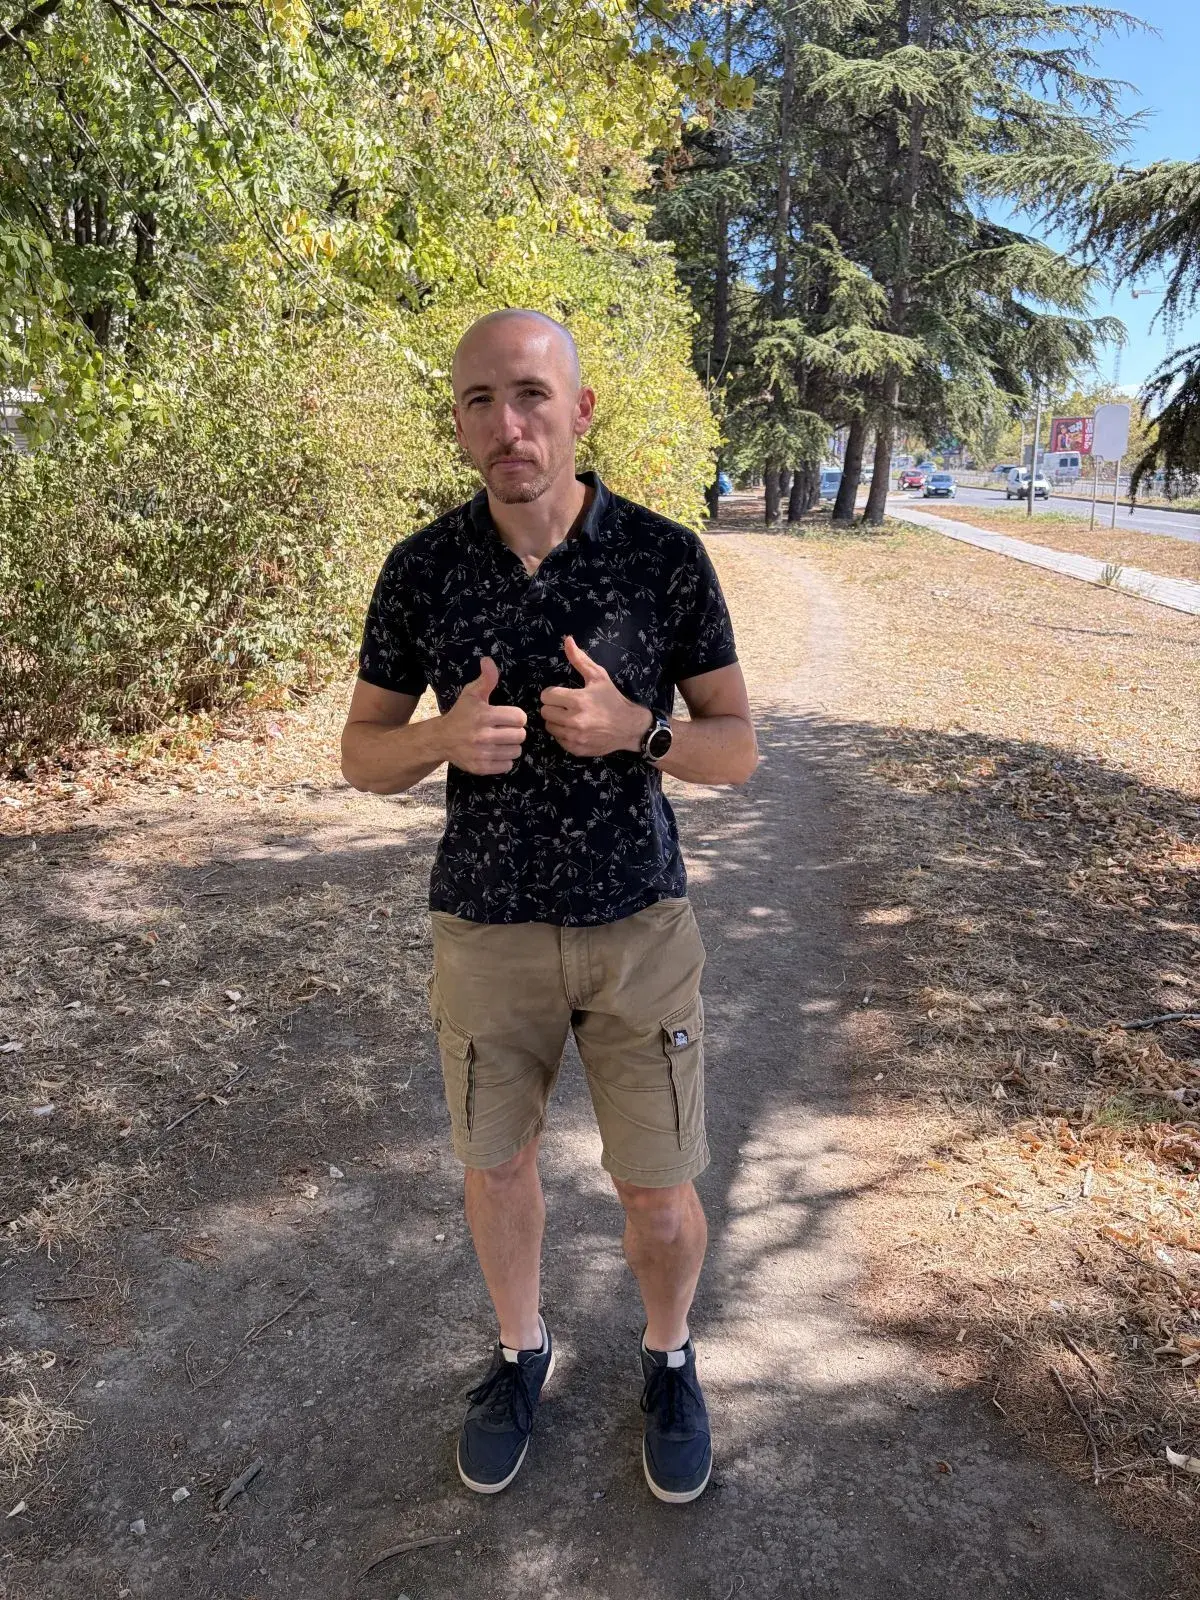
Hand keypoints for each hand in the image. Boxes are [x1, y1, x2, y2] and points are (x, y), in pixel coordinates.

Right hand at [440, 657, 527, 774]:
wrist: (440, 739)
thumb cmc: (460, 714)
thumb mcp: (471, 694)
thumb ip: (486, 679)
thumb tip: (488, 660)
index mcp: (484, 715)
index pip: (519, 718)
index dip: (516, 717)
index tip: (508, 717)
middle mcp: (483, 736)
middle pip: (520, 736)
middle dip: (515, 732)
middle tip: (504, 730)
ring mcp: (482, 753)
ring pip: (516, 751)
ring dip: (511, 746)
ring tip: (500, 741)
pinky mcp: (480, 767)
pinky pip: (507, 765)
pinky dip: (504, 760)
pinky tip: (495, 752)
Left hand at [540, 636, 652, 757]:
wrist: (629, 727)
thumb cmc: (612, 699)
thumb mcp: (598, 676)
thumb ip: (579, 659)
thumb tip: (567, 640)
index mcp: (577, 700)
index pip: (546, 696)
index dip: (552, 693)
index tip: (561, 694)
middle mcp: (574, 720)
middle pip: (544, 711)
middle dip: (553, 706)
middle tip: (565, 705)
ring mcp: (574, 737)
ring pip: (549, 726)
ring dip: (556, 721)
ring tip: (569, 716)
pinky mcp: (576, 749)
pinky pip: (558, 740)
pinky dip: (563, 734)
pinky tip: (575, 728)